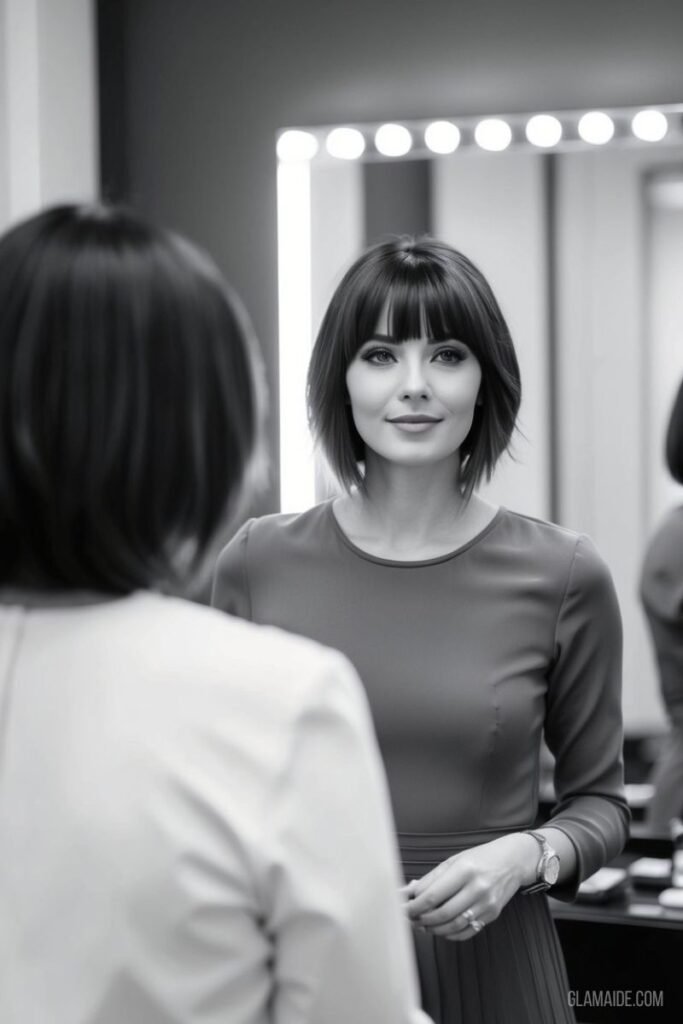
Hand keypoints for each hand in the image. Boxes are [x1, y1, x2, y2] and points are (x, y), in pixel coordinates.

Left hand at [400, 833, 537, 940]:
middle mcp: (477, 888)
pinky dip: (451, 934)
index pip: (433, 895)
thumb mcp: (454, 860)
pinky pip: (468, 931)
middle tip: (411, 919)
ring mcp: (487, 904)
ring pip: (454, 925)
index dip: (415, 906)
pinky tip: (441, 929)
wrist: (512, 861)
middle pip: (443, 913)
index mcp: (464, 870)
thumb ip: (431, 878)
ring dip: (434, 929)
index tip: (403, 908)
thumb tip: (409, 892)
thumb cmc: (479, 858)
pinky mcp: (492, 915)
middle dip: (422, 920)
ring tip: (423, 925)